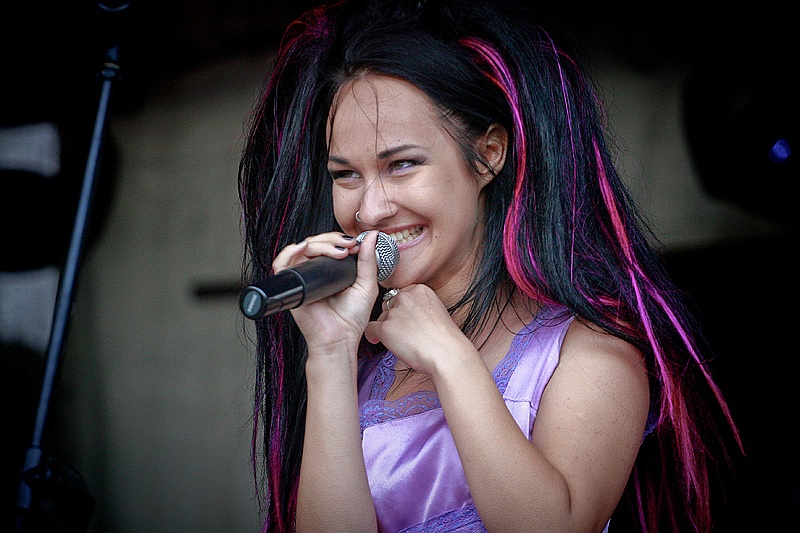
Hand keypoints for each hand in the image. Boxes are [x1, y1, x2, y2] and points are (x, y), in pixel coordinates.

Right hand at [271, 231, 380, 352]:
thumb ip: (368, 260)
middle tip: (348, 246)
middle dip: (332, 239)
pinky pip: (282, 264)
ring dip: (319, 244)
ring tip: (337, 251)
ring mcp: (303, 278)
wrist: (340, 339)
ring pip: (301, 249)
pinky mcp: (293, 286)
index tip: (356, 243)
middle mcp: (315, 272)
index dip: (340, 239)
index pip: (329, 244)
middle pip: (315, 243)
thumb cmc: (351, 319)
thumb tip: (373, 236)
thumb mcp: (366, 285)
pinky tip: (303, 248)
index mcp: (331, 270)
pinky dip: (289, 251)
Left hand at [364, 284, 472, 375]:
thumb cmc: (445, 338)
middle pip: (390, 305)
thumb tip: (406, 315)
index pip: (401, 295)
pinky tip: (378, 341)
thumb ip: (420, 306)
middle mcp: (405, 296)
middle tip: (404, 332)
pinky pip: (370, 329)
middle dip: (394, 318)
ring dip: (387, 328)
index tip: (407, 320)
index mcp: (419, 289)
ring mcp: (394, 312)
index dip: (402, 309)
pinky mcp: (385, 328)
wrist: (447, 353)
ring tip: (401, 341)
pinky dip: (373, 336)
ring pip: (381, 317)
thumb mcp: (436, 310)